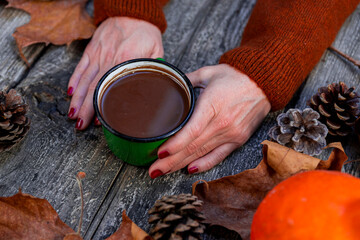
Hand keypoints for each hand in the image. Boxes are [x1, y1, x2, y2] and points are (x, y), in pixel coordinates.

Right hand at [67, 17, 163, 129]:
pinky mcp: (91, 50)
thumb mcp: (156, 51)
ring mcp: (98, 54)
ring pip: (85, 79)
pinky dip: (74, 79)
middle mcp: (108, 58)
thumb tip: (155, 90)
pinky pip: (81, 67)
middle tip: (79, 125)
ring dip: (77, 98)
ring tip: (72, 114)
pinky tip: (70, 92)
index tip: (98, 120)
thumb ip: (153, 70)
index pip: (110, 87)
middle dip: (85, 108)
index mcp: (125, 60)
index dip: (102, 104)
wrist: (131, 11)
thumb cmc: (145, 32)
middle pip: (94, 87)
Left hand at [149, 64, 270, 177]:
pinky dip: (203, 164)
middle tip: (153, 170)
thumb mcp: (208, 73)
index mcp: (213, 105)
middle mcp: (223, 124)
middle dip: (171, 160)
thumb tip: (171, 85)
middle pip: (193, 147)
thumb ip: (187, 81)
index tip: (159, 153)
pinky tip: (189, 169)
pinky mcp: (238, 140)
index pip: (192, 131)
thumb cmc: (235, 76)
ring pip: (202, 154)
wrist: (264, 82)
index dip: (175, 145)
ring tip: (163, 171)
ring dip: (181, 164)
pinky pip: (218, 156)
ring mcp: (232, 134)